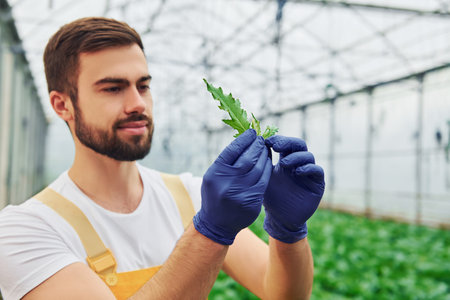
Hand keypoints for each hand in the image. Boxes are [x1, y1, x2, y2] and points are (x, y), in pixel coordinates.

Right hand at [193, 129, 271, 244]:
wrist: (216, 224)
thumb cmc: (214, 194)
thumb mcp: (212, 176)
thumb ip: (226, 161)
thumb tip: (244, 141)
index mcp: (215, 174)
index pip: (232, 150)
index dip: (244, 139)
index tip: (252, 132)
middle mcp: (227, 183)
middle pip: (247, 158)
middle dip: (256, 146)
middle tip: (261, 139)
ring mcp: (240, 193)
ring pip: (258, 168)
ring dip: (264, 156)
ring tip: (265, 148)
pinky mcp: (252, 201)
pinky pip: (263, 181)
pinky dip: (267, 169)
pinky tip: (268, 163)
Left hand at [263, 135, 324, 242]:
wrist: (280, 218)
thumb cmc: (271, 197)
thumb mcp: (264, 177)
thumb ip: (262, 163)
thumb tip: (253, 144)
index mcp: (286, 159)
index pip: (285, 143)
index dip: (278, 139)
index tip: (267, 141)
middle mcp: (299, 163)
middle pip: (299, 144)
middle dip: (288, 142)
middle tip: (276, 146)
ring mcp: (309, 173)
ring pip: (308, 156)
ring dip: (296, 157)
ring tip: (284, 163)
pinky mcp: (318, 183)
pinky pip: (317, 170)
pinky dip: (308, 168)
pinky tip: (298, 172)